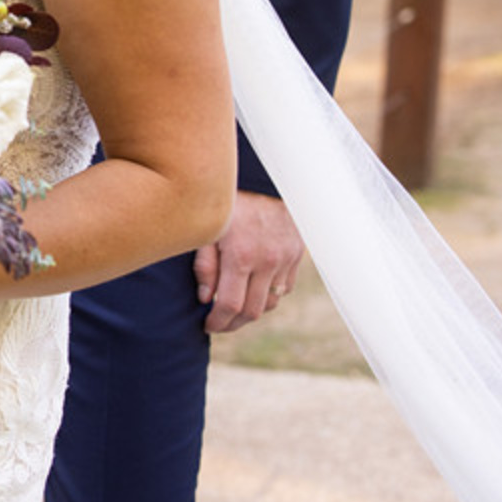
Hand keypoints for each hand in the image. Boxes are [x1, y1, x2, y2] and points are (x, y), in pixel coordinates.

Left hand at [193, 190, 303, 333]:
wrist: (265, 176)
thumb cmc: (229, 200)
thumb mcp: (208, 227)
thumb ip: (205, 265)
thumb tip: (205, 298)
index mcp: (241, 255)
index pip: (230, 305)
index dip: (217, 321)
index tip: (207, 325)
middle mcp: (267, 262)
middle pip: (253, 311)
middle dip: (233, 323)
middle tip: (218, 323)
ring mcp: (285, 260)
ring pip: (270, 303)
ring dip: (252, 310)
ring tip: (233, 307)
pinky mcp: (296, 255)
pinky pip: (284, 288)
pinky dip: (268, 294)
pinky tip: (253, 288)